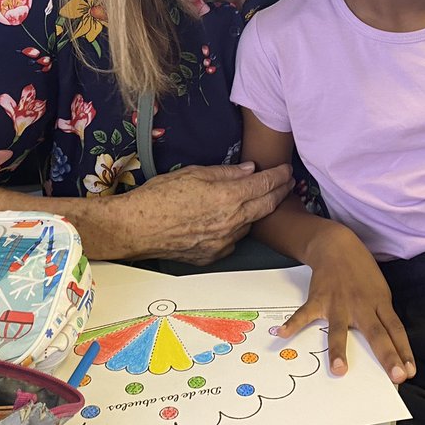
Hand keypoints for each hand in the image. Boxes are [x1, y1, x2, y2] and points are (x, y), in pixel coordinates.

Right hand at [110, 162, 293, 263]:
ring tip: (260, 199)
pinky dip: (236, 227)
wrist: (136, 228)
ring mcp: (223, 241)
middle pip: (266, 206)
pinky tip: (231, 219)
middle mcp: (231, 222)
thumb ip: (225, 172)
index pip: (264, 185)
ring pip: (250, 224)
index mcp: (228, 197)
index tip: (286, 170)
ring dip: (258, 211)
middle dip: (280, 192)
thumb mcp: (193, 173)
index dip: (279, 176)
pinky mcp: (213, 255)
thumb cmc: (159, 197)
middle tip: (287, 183)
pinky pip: (233, 239)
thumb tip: (248, 170)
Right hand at [281, 222, 414, 383]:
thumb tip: (389, 344)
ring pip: (340, 329)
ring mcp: (338, 303)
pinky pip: (305, 314)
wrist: (337, 246)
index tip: (409, 372)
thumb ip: (381, 317)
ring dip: (339, 349)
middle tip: (396, 376)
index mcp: (379, 303)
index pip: (395, 330)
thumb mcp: (379, 291)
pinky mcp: (318, 300)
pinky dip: (293, 324)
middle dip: (387, 355)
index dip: (403, 350)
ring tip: (339, 369)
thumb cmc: (361, 273)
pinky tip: (283, 333)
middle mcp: (361, 305)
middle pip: (376, 333)